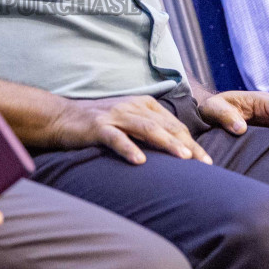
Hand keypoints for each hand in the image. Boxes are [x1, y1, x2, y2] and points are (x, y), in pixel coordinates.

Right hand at [47, 95, 210, 165]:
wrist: (61, 117)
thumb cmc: (99, 125)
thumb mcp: (128, 122)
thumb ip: (150, 131)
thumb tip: (178, 152)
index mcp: (144, 105)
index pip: (174, 125)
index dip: (192, 142)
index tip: (207, 161)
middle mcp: (132, 107)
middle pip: (166, 127)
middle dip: (188, 145)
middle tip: (205, 163)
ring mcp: (115, 116)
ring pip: (146, 129)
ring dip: (167, 143)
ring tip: (184, 158)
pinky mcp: (97, 127)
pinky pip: (116, 138)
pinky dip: (128, 148)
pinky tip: (139, 161)